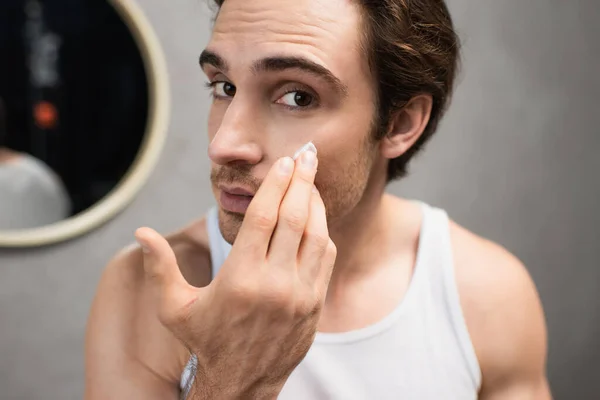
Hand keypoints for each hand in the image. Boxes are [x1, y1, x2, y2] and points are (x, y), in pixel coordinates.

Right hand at [135, 150, 336, 398]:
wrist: (242, 382)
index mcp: (240, 278)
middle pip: (295, 218)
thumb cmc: (205, 339)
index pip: (265, 217)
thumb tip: (141, 232)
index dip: (276, 184)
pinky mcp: (315, 305)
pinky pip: (325, 258)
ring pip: (316, 235)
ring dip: (316, 202)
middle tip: (307, 154)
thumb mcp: (174, 307)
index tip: (284, 161)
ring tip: (311, 179)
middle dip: (302, 181)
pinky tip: (316, 216)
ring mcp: (300, 295)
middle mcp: (275, 284)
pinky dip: (323, 232)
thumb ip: (160, 267)